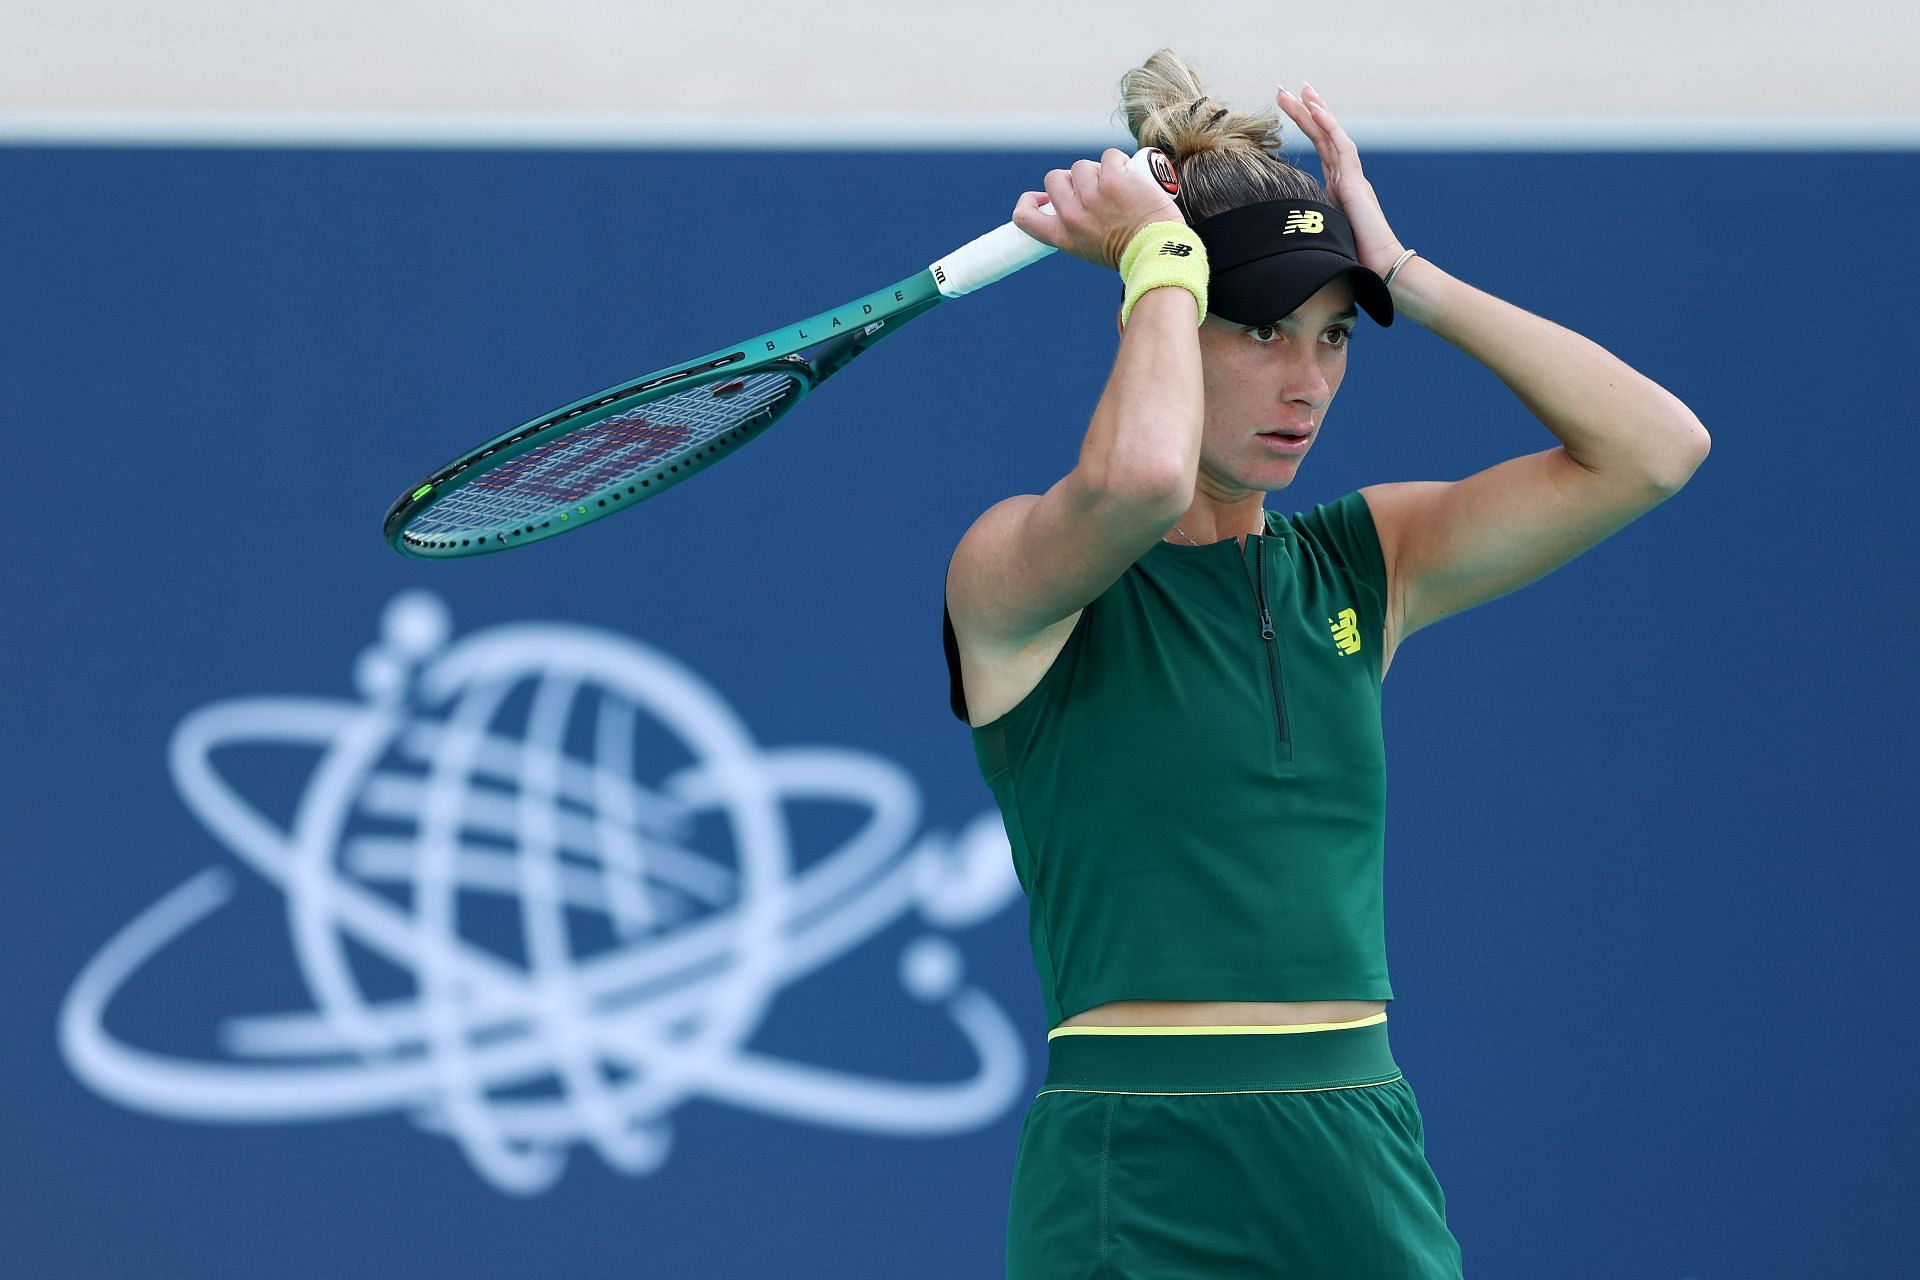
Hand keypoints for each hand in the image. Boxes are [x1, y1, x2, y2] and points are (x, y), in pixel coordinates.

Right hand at [1011, 147, 1184, 271]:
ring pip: (1082, 166)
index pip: (1024, 215)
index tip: (1042, 198)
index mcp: (1063, 236)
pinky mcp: (1113, 179)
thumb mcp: (1090, 250)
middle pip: (1053, 179)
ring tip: (1118, 187)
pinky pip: (1109, 156)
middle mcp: (1072, 215)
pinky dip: (1120, 162)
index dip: (1029, 200)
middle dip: (1072, 179)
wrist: (1157, 253)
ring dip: (1099, 171)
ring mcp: (1091, 196)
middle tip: (1094, 190)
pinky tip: (1131, 177)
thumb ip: (1076, 228)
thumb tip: (1070, 202)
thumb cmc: (1131, 253)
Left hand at [1274, 83, 1405, 277]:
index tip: (1289, 107)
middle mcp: (1346, 177)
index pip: (1319, 148)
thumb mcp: (1319, 236)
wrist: (1378, 269)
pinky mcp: (1355, 183)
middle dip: (1304, 110)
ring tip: (1299, 89)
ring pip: (1331, 135)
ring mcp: (1352, 177)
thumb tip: (1275, 230)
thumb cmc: (1349, 260)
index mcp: (1337, 187)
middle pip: (1322, 135)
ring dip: (1314, 110)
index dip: (1306, 126)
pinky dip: (1329, 126)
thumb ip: (1304, 225)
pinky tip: (1316, 109)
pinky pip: (1341, 147)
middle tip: (1285, 89)